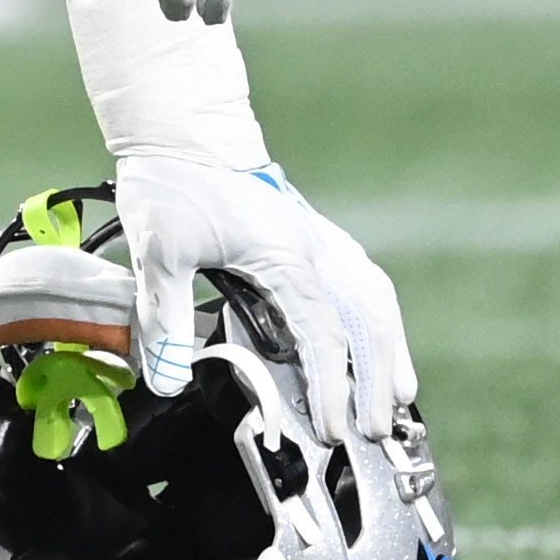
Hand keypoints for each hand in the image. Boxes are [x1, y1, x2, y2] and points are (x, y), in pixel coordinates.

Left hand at [112, 153, 417, 446]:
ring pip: (374, 299)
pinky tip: (377, 335)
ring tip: (401, 393)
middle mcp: (317, 250)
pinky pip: (363, 280)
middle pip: (367, 322)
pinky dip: (377, 316)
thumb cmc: (175, 183)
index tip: (331, 431)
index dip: (332, 388)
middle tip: (379, 430)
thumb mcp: (159, 250)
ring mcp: (320, 239)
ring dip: (389, 348)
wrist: (184, 128)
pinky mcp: (311, 233)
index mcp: (288, 258)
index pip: (323, 336)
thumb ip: (165, 317)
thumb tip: (166, 380)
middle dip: (377, 380)